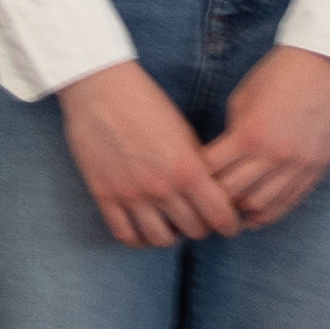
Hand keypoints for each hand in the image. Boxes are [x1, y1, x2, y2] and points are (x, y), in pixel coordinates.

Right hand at [57, 63, 243, 251]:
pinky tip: (145, 229)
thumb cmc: (145, 101)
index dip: (228, 223)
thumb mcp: (183, 131)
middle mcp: (161, 187)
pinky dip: (139, 239)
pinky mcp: (105, 195)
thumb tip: (210, 192)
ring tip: (172, 225)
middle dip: (202, 227)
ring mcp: (131, 195)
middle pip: (193, 231)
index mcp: (187, 169)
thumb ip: (197, 165)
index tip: (228, 223)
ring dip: (171, 236)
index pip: (219, 215)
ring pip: (160, 240)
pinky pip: (125, 235)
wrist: (101, 88)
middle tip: (200, 220)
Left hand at [198, 48, 329, 230]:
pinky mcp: (318, 168)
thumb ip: (232, 133)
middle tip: (205, 200)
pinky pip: (291, 201)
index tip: (189, 179)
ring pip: (262, 206)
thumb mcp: (242, 98)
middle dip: (215, 199)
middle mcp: (274, 155)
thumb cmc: (279, 73)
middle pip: (233, 195)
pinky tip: (256, 215)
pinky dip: (270, 213)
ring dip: (241, 211)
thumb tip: (222, 161)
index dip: (195, 177)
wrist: (327, 62)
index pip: (211, 171)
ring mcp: (299, 165)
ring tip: (230, 210)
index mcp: (249, 135)